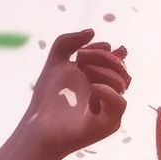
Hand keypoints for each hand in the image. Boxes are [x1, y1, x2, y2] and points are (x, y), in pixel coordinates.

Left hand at [18, 30, 130, 159]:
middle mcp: (107, 93)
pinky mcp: (110, 123)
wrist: (40, 127)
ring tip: (82, 73)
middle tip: (79, 60)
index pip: (113, 60)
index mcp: (98, 79)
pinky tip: (92, 87)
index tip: (81, 53)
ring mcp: (109, 108)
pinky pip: (120, 103)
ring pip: (121, 82)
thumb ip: (67, 42)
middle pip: (119, 68)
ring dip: (102, 71)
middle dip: (101, 57)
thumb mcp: (54, 62)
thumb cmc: (47, 100)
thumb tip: (92, 32)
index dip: (102, 51)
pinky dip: (108, 92)